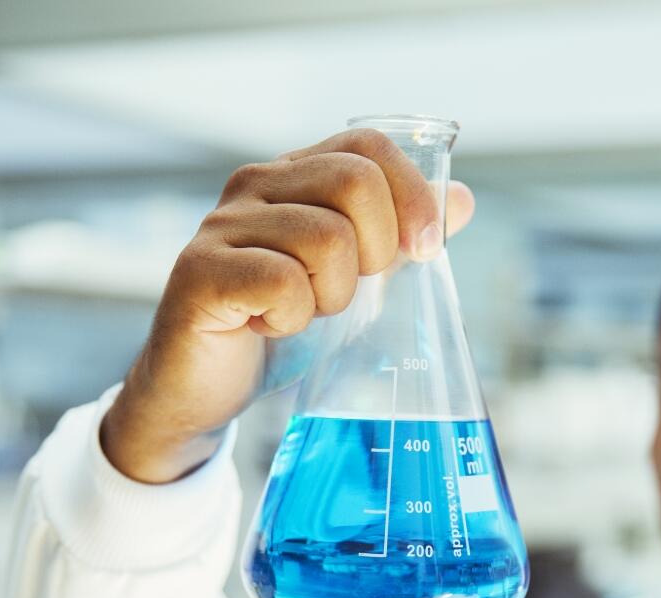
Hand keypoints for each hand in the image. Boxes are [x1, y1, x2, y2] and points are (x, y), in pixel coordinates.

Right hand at [101, 128, 475, 482]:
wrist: (203, 387)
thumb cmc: (276, 326)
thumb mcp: (353, 278)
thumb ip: (399, 237)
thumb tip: (460, 199)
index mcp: (294, 176)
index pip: (368, 147)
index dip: (411, 194)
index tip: (424, 249)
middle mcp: (255, 187)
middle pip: (355, 182)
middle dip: (377, 249)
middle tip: (351, 291)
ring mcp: (222, 226)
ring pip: (326, 239)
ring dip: (332, 295)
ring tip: (303, 311)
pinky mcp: (200, 272)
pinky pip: (282, 283)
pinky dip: (292, 318)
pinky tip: (269, 326)